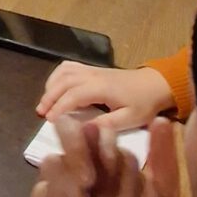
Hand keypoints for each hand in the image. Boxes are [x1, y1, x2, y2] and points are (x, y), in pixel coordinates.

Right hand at [37, 60, 173, 140]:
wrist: (156, 84)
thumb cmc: (144, 104)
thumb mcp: (129, 119)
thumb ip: (106, 125)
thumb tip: (83, 129)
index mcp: (100, 87)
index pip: (72, 95)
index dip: (59, 107)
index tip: (48, 120)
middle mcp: (92, 75)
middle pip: (63, 82)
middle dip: (49, 97)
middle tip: (40, 113)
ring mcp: (91, 69)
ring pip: (63, 72)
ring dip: (51, 86)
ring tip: (45, 102)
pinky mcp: (92, 69)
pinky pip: (69, 67)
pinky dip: (57, 75)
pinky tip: (55, 86)